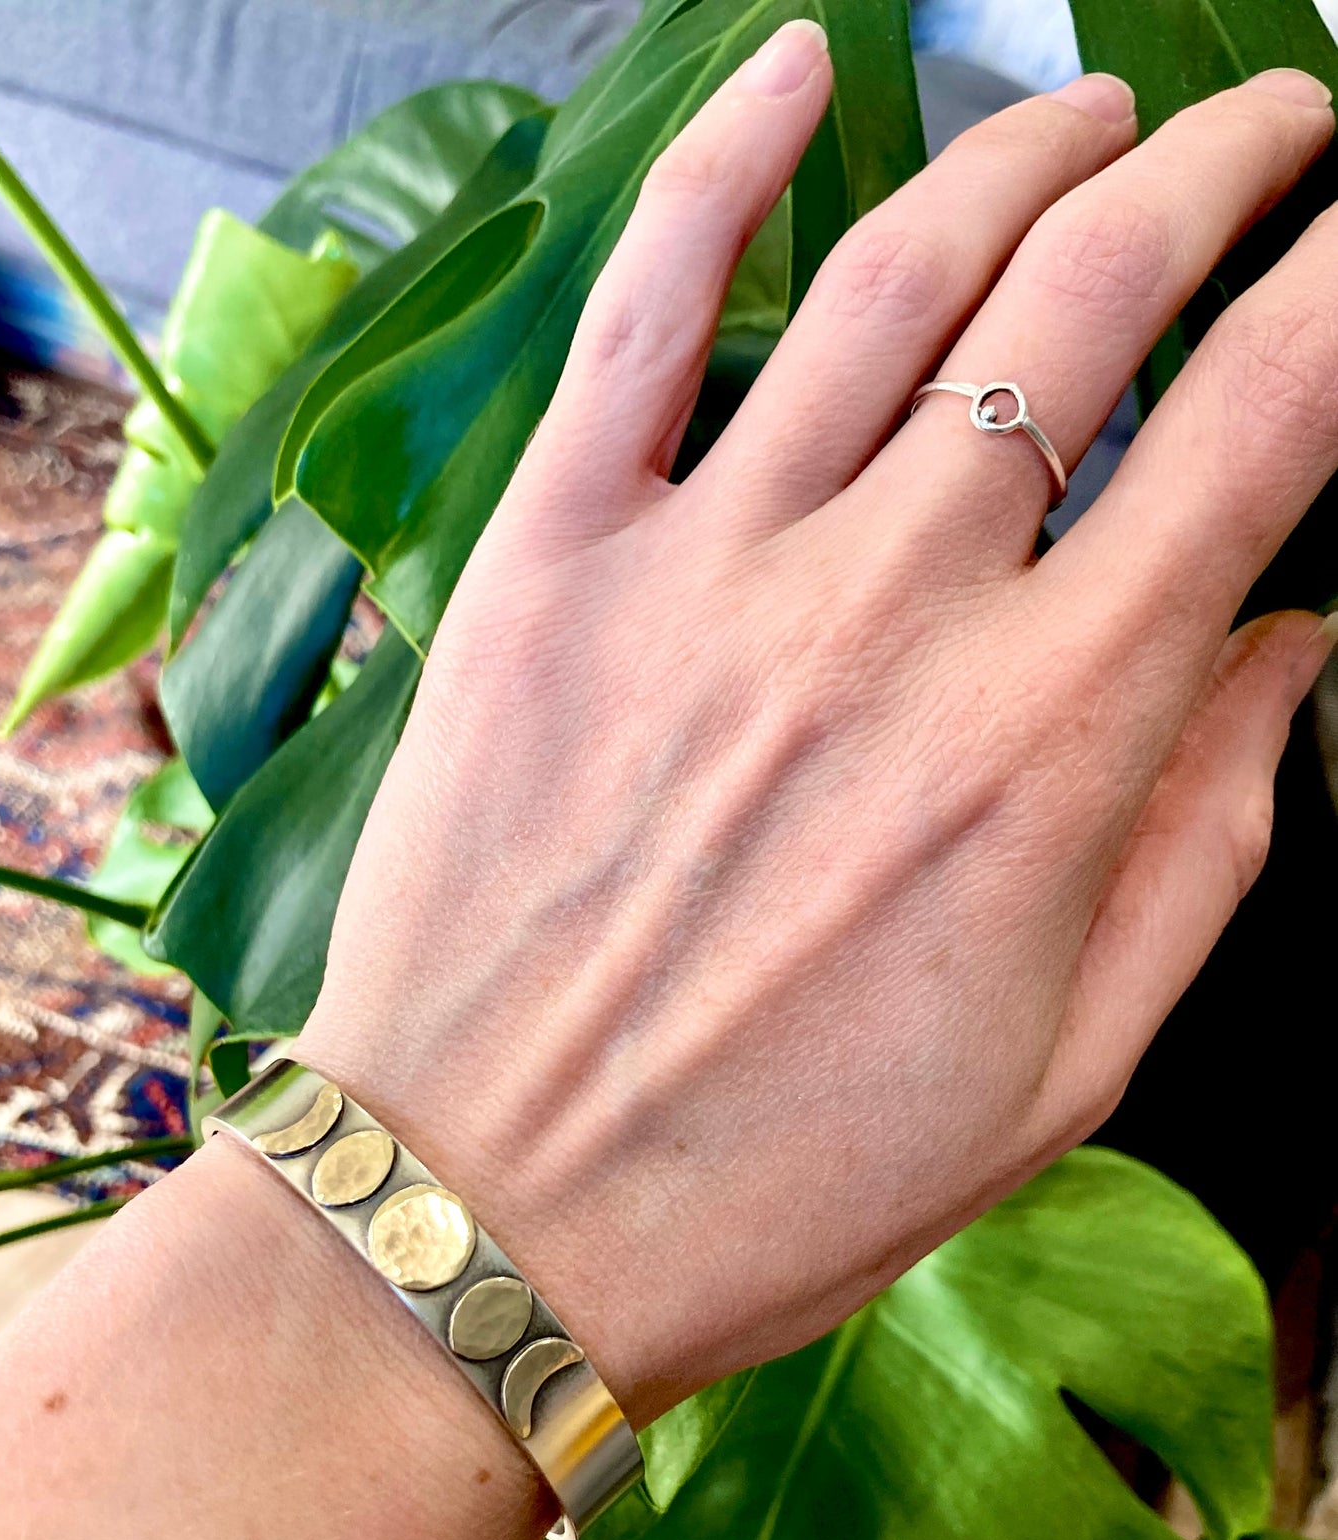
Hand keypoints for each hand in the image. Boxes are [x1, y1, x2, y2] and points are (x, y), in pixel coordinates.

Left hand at [302, 28, 1337, 1426]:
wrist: (490, 1217)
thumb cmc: (785, 1178)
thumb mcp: (1061, 1071)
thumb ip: (1205, 843)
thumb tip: (1294, 645)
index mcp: (1047, 742)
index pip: (1262, 425)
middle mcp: (890, 613)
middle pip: (1092, 295)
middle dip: (1219, 169)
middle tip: (1272, 129)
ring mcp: (706, 568)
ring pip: (897, 269)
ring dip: (1027, 149)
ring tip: (1098, 115)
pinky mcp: (550, 564)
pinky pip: (641, 313)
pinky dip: (721, 163)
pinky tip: (796, 66)